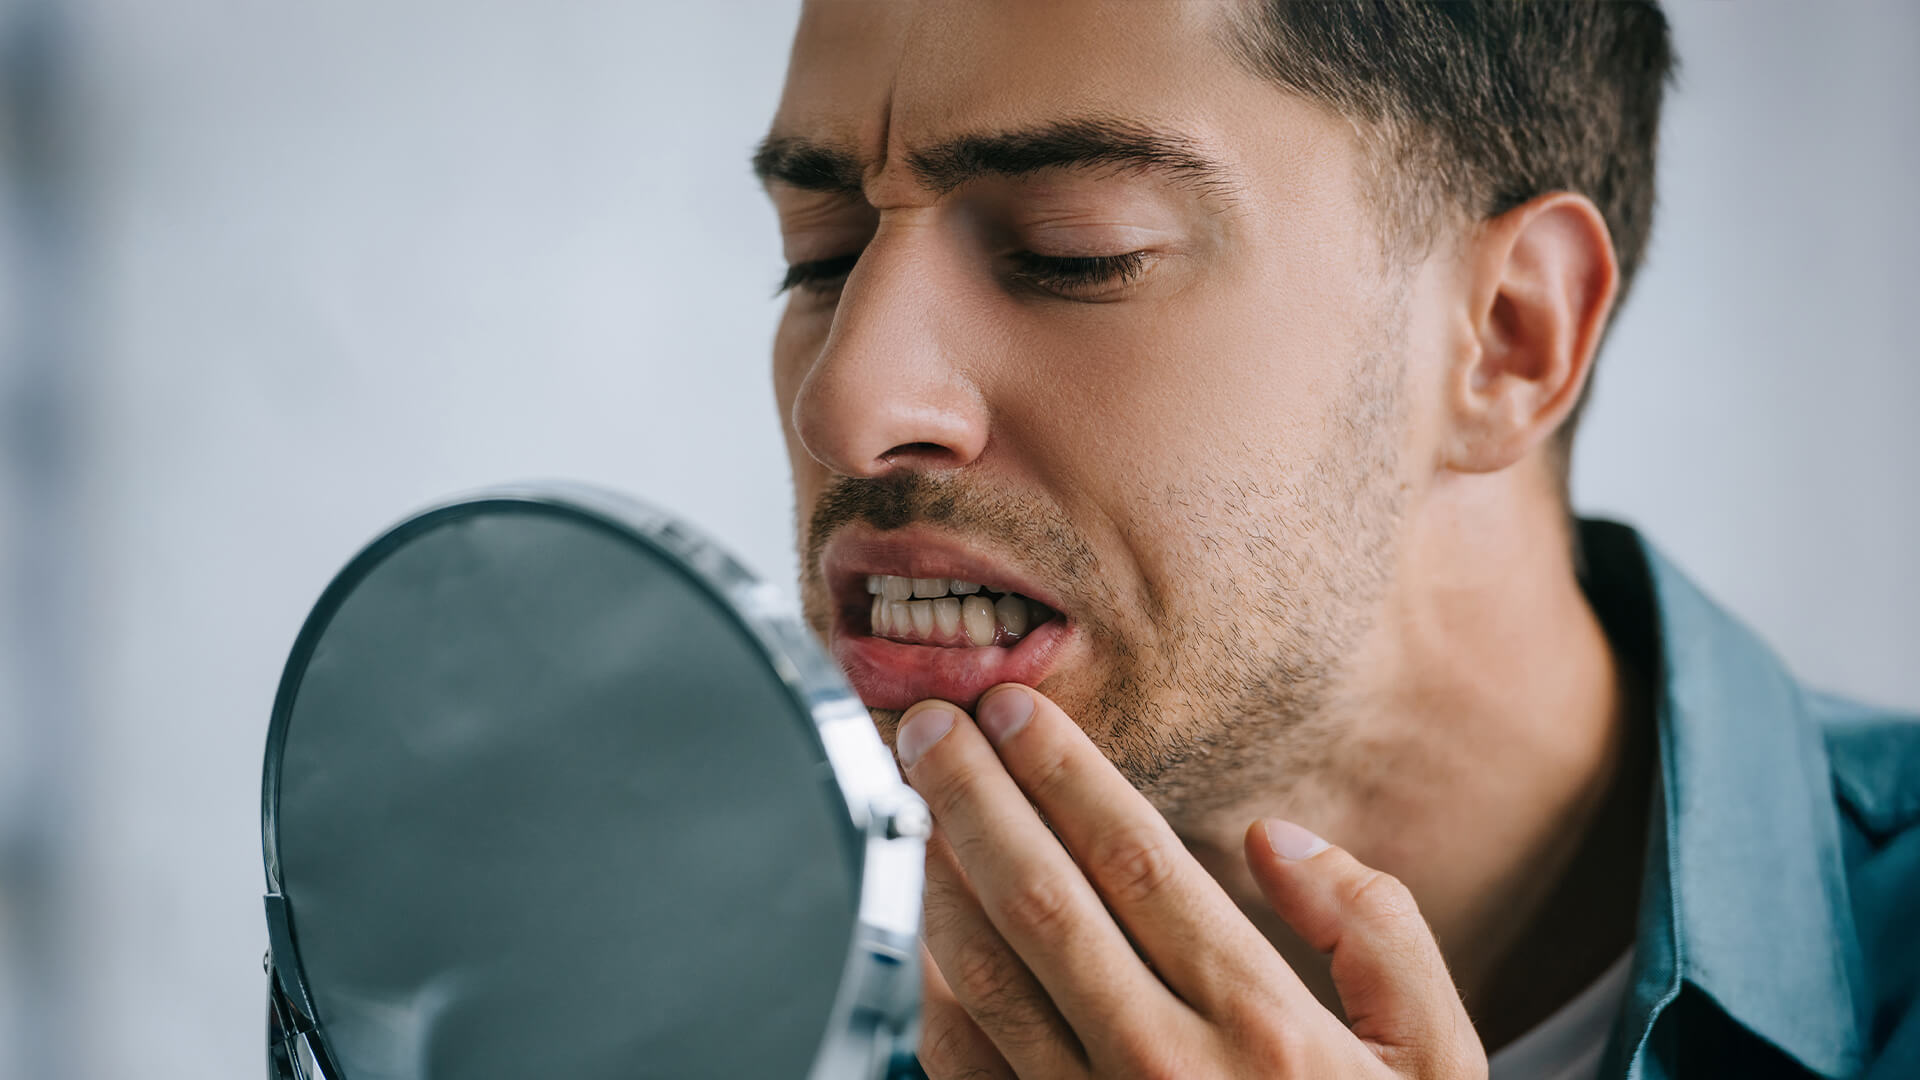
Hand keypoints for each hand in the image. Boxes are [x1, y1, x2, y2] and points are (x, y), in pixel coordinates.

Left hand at [894, 684, 1486, 1078]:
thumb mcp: (1441, 1064)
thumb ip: (1379, 933)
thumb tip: (1276, 838)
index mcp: (1267, 1033)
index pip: (1137, 864)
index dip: (1064, 774)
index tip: (1016, 711)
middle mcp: (1167, 1076)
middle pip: (1040, 905)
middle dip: (970, 800)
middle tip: (925, 726)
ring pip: (986, 984)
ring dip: (939, 883)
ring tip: (919, 808)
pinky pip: (968, 1074)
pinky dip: (938, 994)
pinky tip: (935, 935)